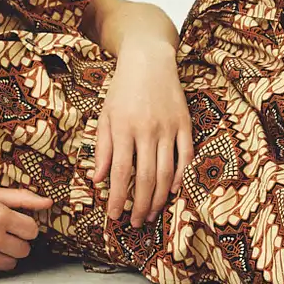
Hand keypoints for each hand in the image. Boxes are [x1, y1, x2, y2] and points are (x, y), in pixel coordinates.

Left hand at [95, 42, 193, 227]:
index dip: (117, 198)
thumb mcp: (105, 115)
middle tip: (135, 223)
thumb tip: (97, 179)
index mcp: (123, 128)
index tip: (114, 216)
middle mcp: (147, 130)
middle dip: (140, 205)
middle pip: (146, 178)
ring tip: (151, 214)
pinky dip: (181, 177)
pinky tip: (174, 192)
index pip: (120, 172)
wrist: (150, 60)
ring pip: (167, 172)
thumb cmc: (123, 89)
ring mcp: (169, 128)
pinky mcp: (185, 123)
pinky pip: (186, 156)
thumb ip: (102, 148)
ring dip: (159, 198)